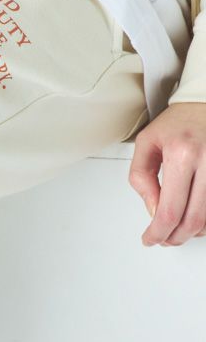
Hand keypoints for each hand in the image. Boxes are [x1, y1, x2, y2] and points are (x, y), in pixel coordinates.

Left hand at [129, 102, 205, 245]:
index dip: (157, 233)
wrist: (205, 102)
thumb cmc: (178, 121)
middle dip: (174, 237)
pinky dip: (205, 221)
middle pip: (192, 221)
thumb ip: (142, 179)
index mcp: (182, 154)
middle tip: (163, 239)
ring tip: (176, 229)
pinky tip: (194, 219)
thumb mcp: (146, 144)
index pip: (169, 211)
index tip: (150, 239)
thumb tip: (152, 211)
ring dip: (191, 232)